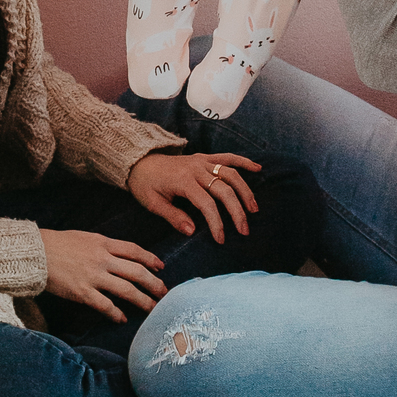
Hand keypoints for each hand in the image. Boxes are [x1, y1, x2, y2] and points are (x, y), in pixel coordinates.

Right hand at [39, 229, 166, 325]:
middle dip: (154, 283)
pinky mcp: (82, 292)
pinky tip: (122, 319)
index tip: (160, 267)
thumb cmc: (55, 244)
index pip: (134, 251)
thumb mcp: (83, 237)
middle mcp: (102, 259)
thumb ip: (101, 246)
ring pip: (127, 290)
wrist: (34, 253)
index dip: (150, 259)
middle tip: (165, 293)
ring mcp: (93, 276)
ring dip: (143, 300)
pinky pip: (105, 305)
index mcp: (103, 243)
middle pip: (137, 272)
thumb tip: (115, 255)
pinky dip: (116, 313)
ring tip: (153, 309)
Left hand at [127, 150, 261, 244]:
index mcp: (183, 181)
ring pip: (230, 173)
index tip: (221, 239)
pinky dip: (243, 161)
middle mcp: (196, 169)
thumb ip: (173, 217)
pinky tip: (257, 168)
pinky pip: (227, 156)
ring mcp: (202, 161)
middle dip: (237, 211)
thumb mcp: (153, 203)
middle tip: (244, 230)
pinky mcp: (204, 157)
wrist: (139, 161)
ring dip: (245, 190)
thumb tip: (192, 231)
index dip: (216, 222)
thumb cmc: (145, 185)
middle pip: (224, 189)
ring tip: (253, 209)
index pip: (207, 203)